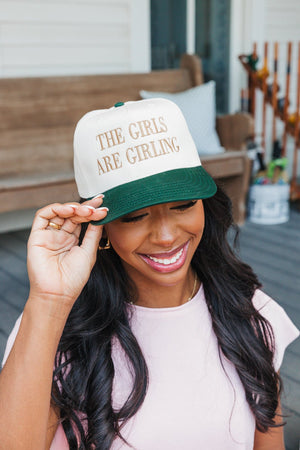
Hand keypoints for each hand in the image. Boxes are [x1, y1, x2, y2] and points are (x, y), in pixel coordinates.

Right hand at [27, 197, 107, 311]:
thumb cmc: (73, 279)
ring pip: (58, 212)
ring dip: (72, 207)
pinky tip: (69, 211)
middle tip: (97, 207)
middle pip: (71, 214)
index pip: (81, 220)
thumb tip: (101, 216)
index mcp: (72, 240)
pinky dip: (56, 208)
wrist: (58, 293)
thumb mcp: (89, 252)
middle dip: (85, 208)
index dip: (91, 211)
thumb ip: (94, 233)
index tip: (103, 206)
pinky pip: (43, 216)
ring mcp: (49, 235)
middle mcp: (60, 236)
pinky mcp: (37, 236)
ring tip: (85, 211)